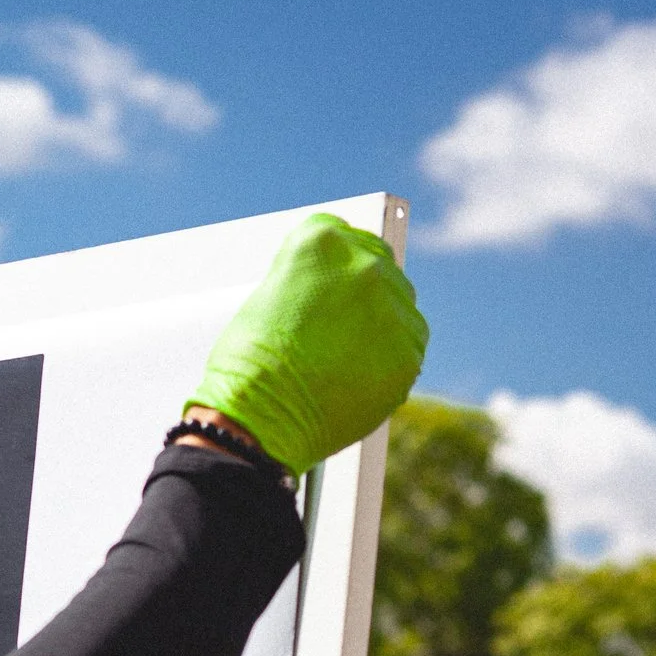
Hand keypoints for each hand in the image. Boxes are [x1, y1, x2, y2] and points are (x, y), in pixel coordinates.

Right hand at [188, 212, 427, 474]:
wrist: (258, 420)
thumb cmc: (247, 366)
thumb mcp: (264, 300)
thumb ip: (306, 282)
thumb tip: (332, 293)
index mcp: (319, 243)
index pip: (341, 234)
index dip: (334, 261)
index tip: (333, 277)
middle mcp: (363, 266)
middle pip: (376, 264)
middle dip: (361, 289)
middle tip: (340, 320)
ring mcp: (391, 308)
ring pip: (399, 304)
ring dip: (380, 322)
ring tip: (345, 354)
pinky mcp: (409, 352)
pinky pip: (408, 346)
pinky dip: (389, 358)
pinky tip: (358, 373)